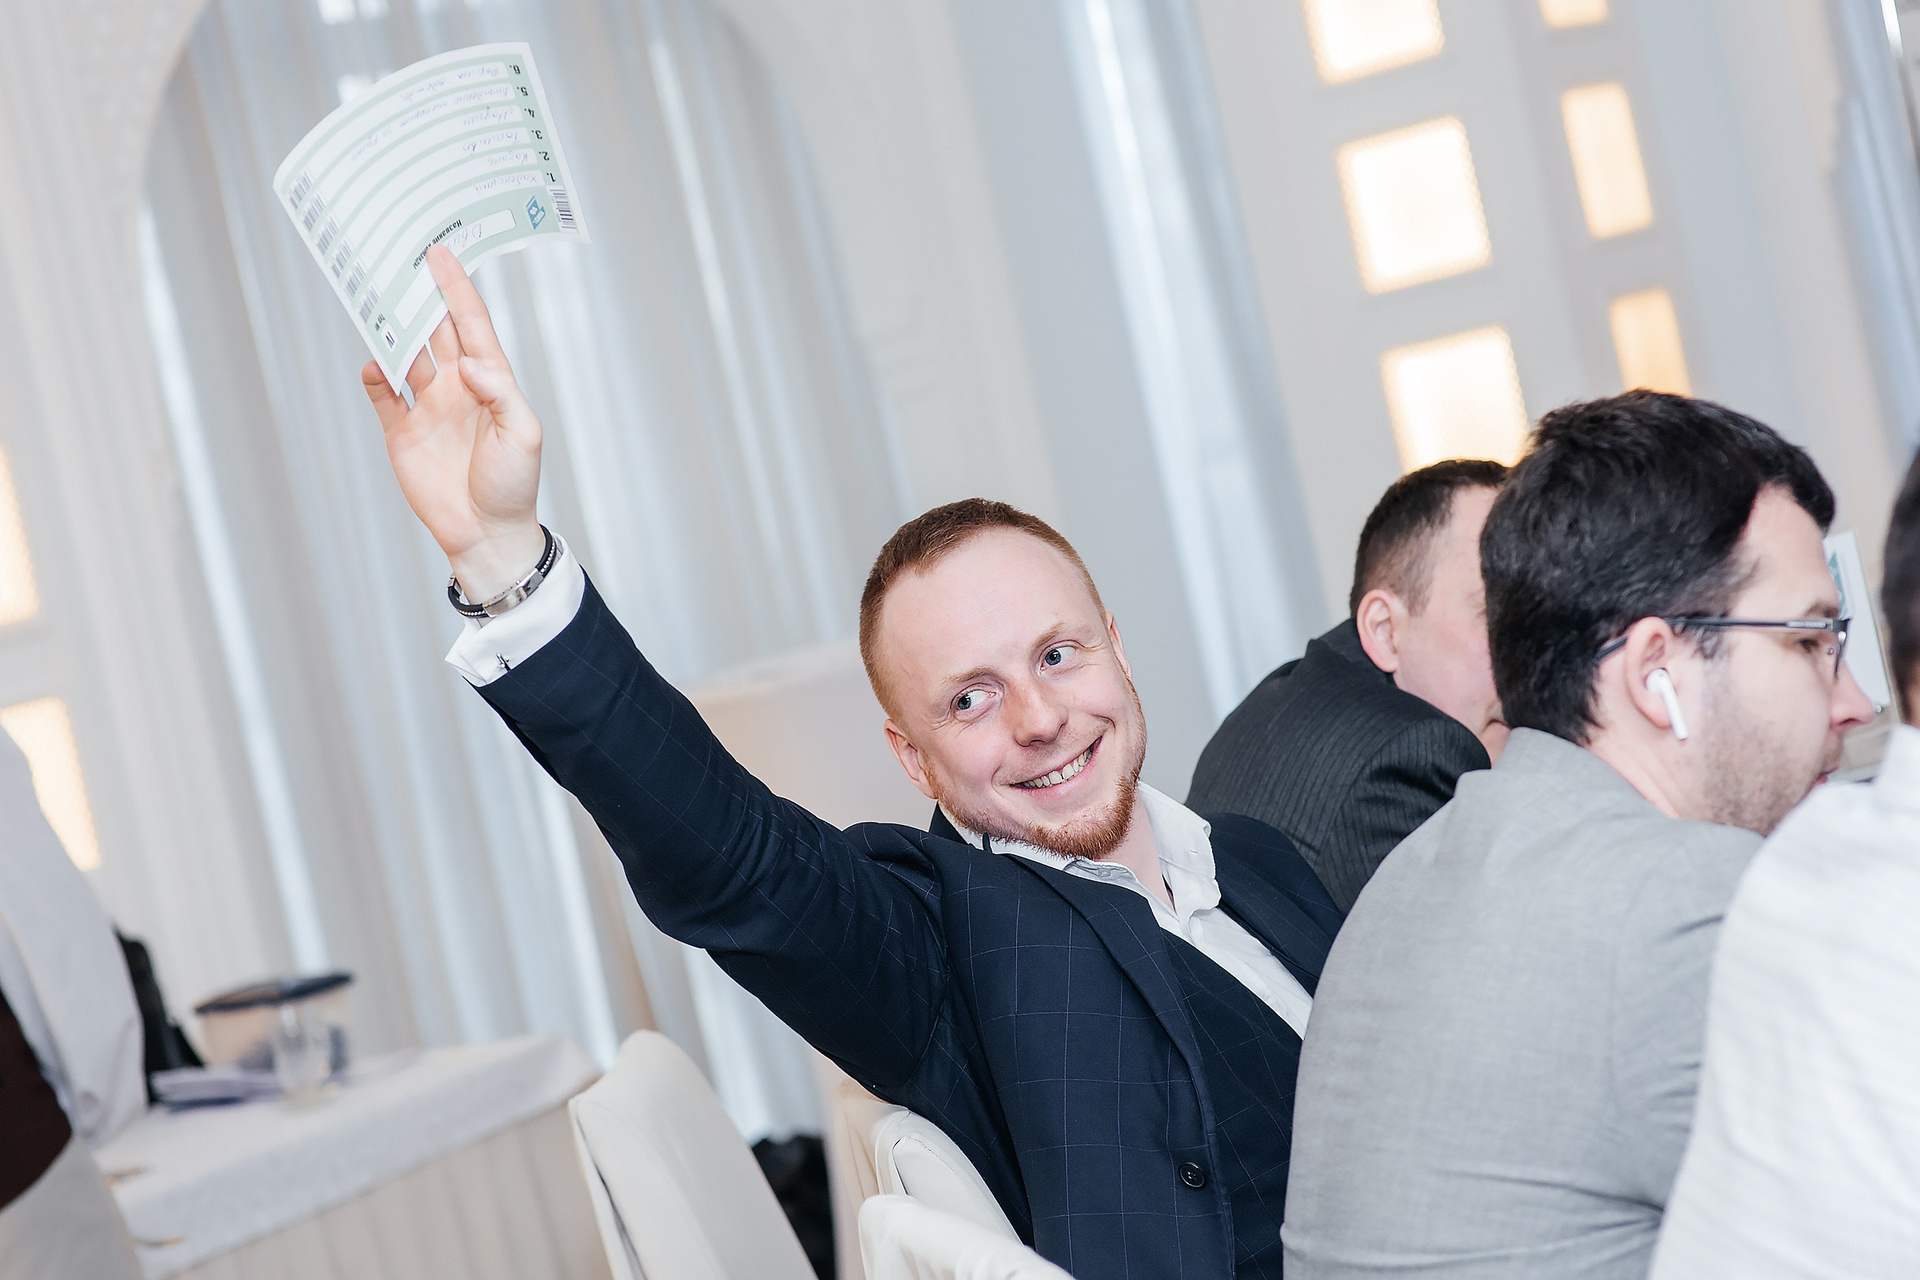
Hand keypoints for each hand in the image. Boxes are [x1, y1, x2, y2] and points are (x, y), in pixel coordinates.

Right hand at [362, 245, 545, 599]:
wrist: (486, 533)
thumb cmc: (514, 484)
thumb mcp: (524, 436)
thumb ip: (501, 395)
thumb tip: (469, 364)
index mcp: (489, 380)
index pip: (470, 324)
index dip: (456, 289)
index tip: (440, 253)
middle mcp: (456, 386)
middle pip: (433, 331)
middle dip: (418, 297)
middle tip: (398, 261)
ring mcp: (427, 407)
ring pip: (404, 356)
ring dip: (392, 330)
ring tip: (375, 300)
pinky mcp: (401, 432)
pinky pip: (383, 394)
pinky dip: (376, 376)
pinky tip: (375, 365)